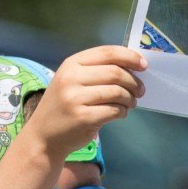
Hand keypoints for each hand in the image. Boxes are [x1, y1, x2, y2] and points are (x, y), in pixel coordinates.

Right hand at [25, 46, 146, 158]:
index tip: (144, 65)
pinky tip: (121, 113)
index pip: (107, 52)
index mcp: (71, 64)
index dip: (130, 57)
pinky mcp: (83, 118)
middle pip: (115, 72)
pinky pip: (114, 110)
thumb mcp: (72, 81)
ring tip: (131, 103)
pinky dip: (123, 112)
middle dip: (134, 81)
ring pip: (117, 92)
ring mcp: (75, 98)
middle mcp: (71, 78)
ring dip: (130, 98)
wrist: (43, 136)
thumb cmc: (64, 106)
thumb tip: (133, 67)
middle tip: (140, 90)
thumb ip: (97, 71)